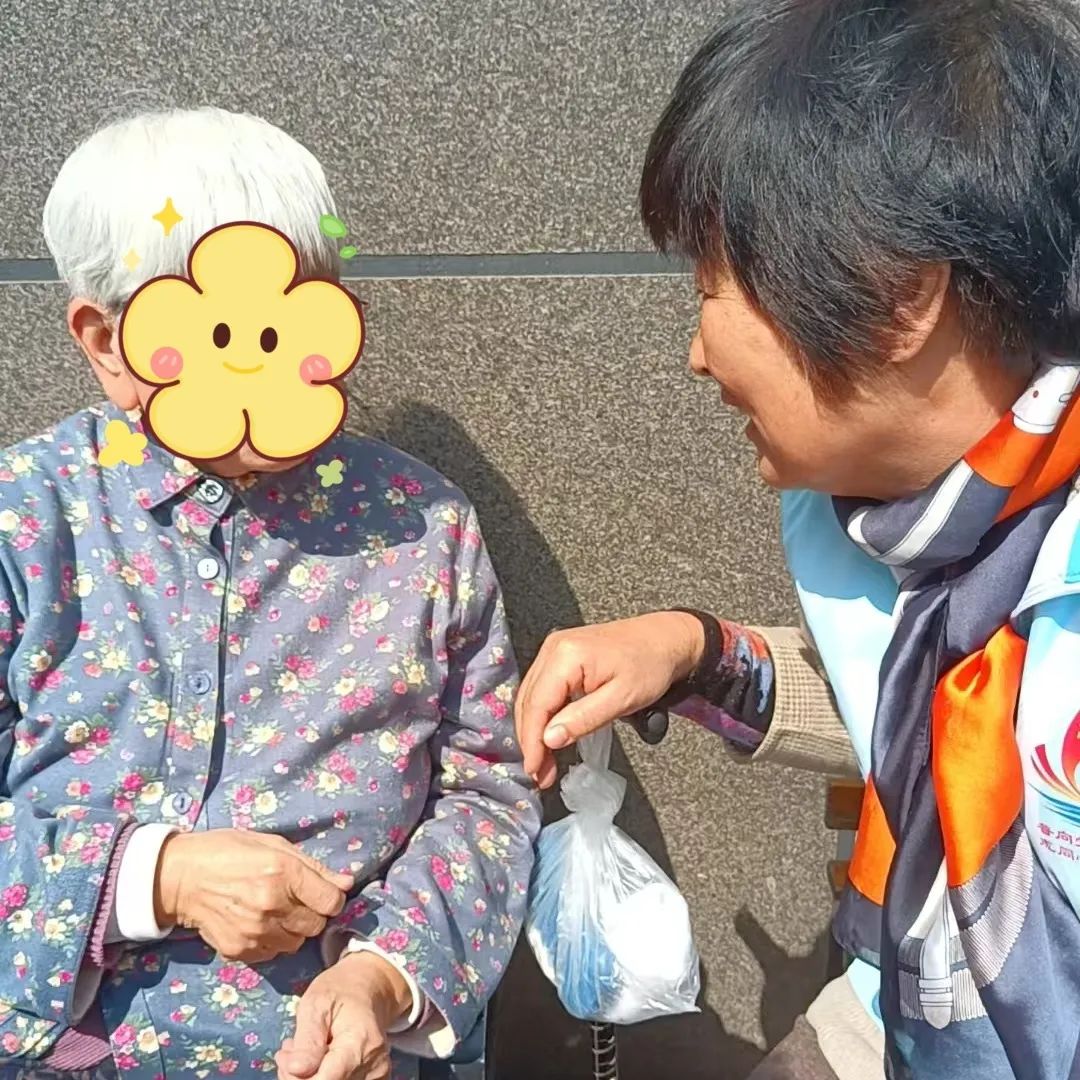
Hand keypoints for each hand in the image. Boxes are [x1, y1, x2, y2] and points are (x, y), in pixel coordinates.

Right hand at [154, 829, 353, 962]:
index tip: (321, 893)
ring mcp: (255, 931)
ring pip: (296, 942)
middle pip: (317, 925)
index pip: (332, 901)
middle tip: (294, 900)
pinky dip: (271, 941)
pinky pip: (272, 953)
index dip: (331, 897)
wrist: (180, 877)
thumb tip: (347, 883)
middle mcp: (272, 905)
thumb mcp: (273, 844)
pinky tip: (257, 923)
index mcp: (284, 872)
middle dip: (312, 913)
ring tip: (274, 911)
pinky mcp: (239, 950)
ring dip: (292, 929)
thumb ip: (313, 866)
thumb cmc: (228, 852)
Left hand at [276, 951, 412, 1079]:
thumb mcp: (316, 1003)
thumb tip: (296, 1070)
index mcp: (361, 1042)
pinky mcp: (375, 1079)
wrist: (368, 989)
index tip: (285, 1055)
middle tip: (289, 1050)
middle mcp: (374, 1064)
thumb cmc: (340, 990)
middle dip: (299, 1075)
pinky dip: (323, 1077)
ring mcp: (377, 1074)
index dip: (297, 1077)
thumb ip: (308, 1039)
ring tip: (304, 1051)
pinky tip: (317, 1060)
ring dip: (309, 1077)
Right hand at [515, 612, 704, 788]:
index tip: (535, 770)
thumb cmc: (650, 665)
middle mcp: (553, 648)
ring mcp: (554, 649)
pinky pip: (541, 689)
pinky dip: (542, 715)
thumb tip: (549, 739)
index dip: (532, 741)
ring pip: (531, 697)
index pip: (537, 705)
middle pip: (529, 702)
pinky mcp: (559, 655)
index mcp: (566, 656)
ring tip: (543, 762)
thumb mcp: (622, 699)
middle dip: (531, 741)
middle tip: (540, 774)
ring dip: (534, 731)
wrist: (665, 638)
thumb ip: (584, 719)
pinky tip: (549, 735)